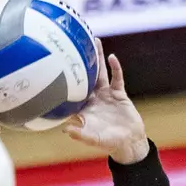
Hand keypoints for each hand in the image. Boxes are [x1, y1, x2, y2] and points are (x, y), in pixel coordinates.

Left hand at [62, 39, 149, 164]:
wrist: (128, 142)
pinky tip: (112, 57)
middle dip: (81, 63)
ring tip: (95, 42)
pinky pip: (117, 77)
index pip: (71, 93)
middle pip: (85, 78)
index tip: (57, 69)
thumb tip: (65, 130)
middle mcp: (93, 99)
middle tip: (74, 46)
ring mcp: (106, 95)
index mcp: (83, 109)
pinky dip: (115, 68)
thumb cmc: (108, 143)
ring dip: (98, 58)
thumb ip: (80, 134)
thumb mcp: (93, 139)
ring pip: (100, 73)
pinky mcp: (119, 93)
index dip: (65, 82)